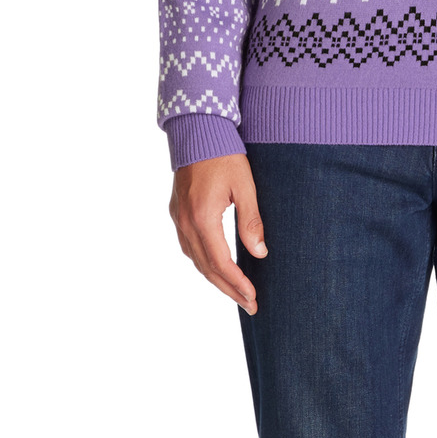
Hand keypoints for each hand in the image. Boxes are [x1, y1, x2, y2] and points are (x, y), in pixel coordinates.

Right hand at [169, 155, 266, 313]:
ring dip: (215, 280)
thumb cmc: (224, 156)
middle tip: (250, 305)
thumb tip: (259, 254)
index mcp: (203, 217)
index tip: (253, 297)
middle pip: (206, 268)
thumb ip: (251, 221)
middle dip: (229, 289)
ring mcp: (177, 218)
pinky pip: (188, 247)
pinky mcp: (176, 212)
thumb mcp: (245, 186)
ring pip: (195, 260)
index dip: (237, 283)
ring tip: (237, 293)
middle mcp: (185, 222)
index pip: (220, 262)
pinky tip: (217, 269)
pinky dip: (203, 263)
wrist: (197, 131)